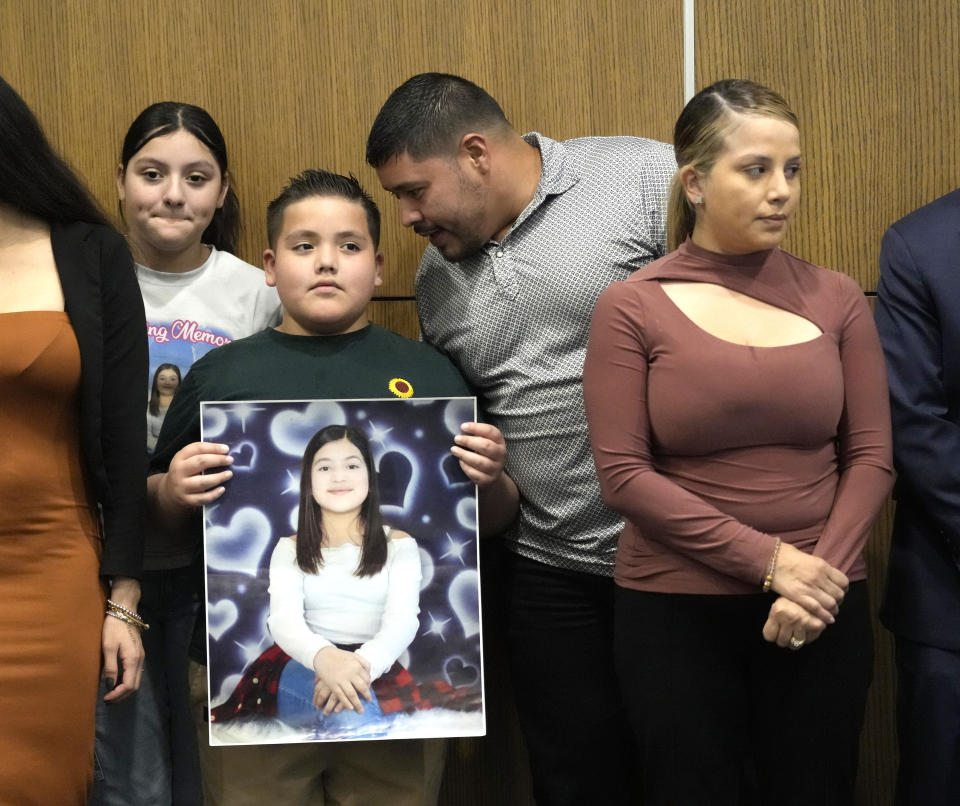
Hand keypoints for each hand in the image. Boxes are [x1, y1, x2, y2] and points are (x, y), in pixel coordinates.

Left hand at [101, 577, 144, 701]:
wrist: (125, 612)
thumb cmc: (114, 628)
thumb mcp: (108, 647)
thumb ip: (110, 667)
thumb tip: (109, 685)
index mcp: (133, 660)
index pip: (128, 685)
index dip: (117, 694)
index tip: (105, 699)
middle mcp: (140, 660)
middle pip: (135, 686)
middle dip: (122, 696)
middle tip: (107, 700)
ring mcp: (141, 657)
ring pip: (136, 680)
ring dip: (125, 690)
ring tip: (111, 693)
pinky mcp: (139, 654)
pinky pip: (136, 674)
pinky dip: (127, 682)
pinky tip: (117, 681)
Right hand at [155, 442, 233, 513]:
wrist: (170, 492)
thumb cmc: (185, 472)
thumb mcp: (187, 459)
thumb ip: (202, 454)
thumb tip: (224, 452)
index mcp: (180, 457)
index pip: (197, 448)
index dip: (213, 448)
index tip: (226, 449)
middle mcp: (179, 471)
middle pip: (200, 462)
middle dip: (217, 460)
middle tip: (230, 460)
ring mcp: (182, 487)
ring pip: (202, 482)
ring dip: (218, 477)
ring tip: (229, 474)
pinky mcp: (186, 500)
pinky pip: (202, 498)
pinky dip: (214, 494)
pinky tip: (222, 489)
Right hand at [311, 647, 371, 713]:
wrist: (323, 655)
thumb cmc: (340, 656)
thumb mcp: (354, 656)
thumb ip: (363, 663)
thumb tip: (369, 673)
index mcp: (357, 666)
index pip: (367, 679)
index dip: (369, 685)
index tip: (369, 690)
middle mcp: (351, 674)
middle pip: (362, 688)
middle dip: (366, 696)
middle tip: (369, 701)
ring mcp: (341, 680)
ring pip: (352, 695)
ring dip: (357, 704)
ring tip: (361, 710)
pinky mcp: (333, 685)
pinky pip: (341, 696)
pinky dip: (346, 703)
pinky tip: (350, 708)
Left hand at [451, 422, 506, 487]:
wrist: (494, 477)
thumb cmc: (486, 455)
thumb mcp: (486, 443)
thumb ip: (478, 436)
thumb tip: (463, 430)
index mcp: (500, 442)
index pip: (491, 432)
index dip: (477, 428)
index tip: (463, 426)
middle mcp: (500, 455)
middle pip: (485, 446)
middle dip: (469, 441)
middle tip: (457, 439)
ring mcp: (495, 469)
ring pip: (479, 461)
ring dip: (464, 454)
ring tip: (454, 449)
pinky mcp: (488, 480)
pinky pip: (475, 473)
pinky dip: (466, 467)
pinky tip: (460, 461)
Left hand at [761, 595, 826, 648]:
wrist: (813, 589)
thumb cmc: (793, 597)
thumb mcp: (779, 604)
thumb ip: (775, 619)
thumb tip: (773, 637)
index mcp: (778, 612)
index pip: (769, 636)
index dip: (772, 635)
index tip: (775, 632)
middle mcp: (790, 618)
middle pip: (782, 642)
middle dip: (783, 638)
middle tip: (786, 631)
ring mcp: (804, 623)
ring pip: (795, 644)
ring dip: (795, 640)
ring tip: (796, 631)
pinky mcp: (817, 626)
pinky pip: (808, 641)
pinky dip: (807, 638)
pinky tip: (806, 629)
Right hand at [769, 542, 847, 624]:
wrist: (771, 559)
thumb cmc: (788, 556)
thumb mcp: (810, 559)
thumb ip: (822, 570)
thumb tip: (831, 580)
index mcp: (822, 566)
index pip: (843, 582)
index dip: (843, 589)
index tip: (839, 592)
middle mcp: (818, 577)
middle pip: (839, 594)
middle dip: (839, 601)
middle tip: (834, 603)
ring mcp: (809, 587)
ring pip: (831, 604)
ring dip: (833, 610)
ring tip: (830, 611)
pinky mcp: (799, 596)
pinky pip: (817, 609)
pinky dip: (825, 616)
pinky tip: (828, 619)